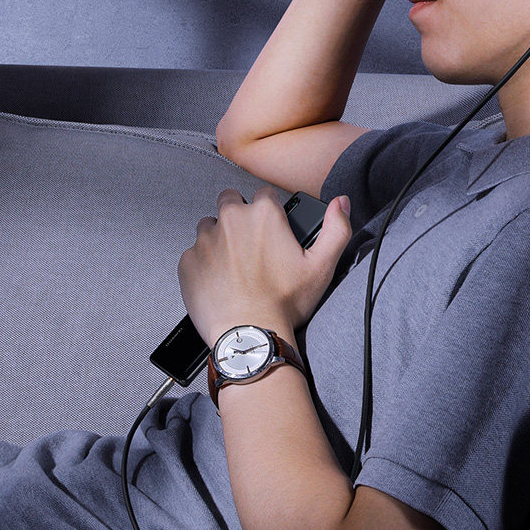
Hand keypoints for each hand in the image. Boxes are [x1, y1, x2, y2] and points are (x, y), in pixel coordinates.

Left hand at [177, 187, 352, 347]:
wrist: (249, 335)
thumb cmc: (284, 303)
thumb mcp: (322, 266)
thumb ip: (337, 228)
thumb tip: (341, 203)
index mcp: (263, 214)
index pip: (265, 194)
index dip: (270, 210)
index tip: (272, 228)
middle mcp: (231, 219)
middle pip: (230, 200)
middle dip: (240, 215)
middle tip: (251, 243)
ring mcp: (205, 240)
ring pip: (209, 226)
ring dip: (220, 238)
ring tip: (235, 265)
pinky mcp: (188, 261)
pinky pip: (194, 254)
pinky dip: (204, 263)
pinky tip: (219, 281)